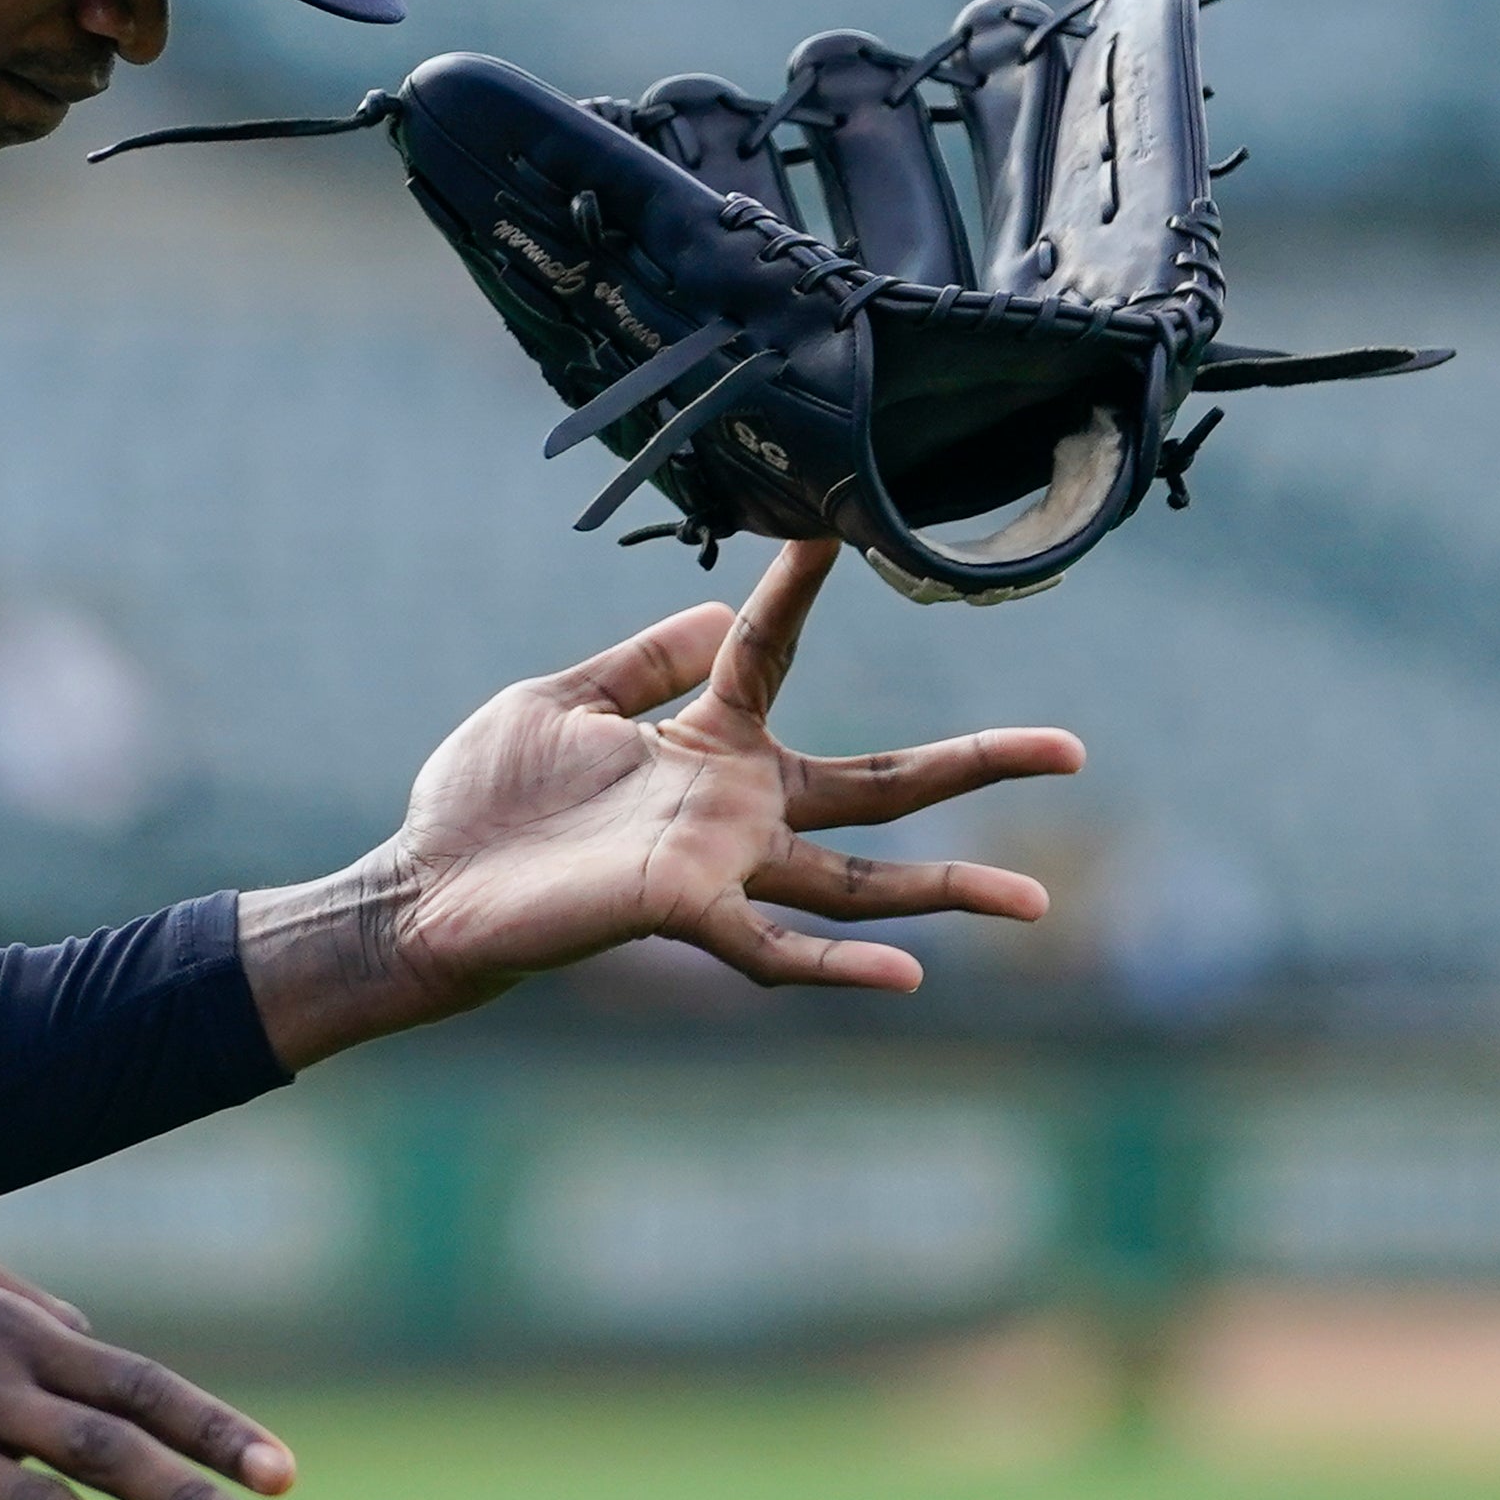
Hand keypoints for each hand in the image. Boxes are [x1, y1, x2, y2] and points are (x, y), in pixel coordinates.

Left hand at [242, 538, 1082, 1064]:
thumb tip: (723, 605)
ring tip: (1037, 899)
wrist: (426, 885)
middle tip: (1073, 746)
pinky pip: (777, 951)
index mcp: (705, 745)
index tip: (838, 523)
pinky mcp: (684, 912)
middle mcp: (734, 809)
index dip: (802, 587)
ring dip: (949, 892)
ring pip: (859, 884)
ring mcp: (720, 865)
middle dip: (977, 763)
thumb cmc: (483, 799)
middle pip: (881, 785)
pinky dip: (841, 968)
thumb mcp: (560, 700)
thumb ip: (642, 660)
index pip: (773, 652)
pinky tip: (911, 977)